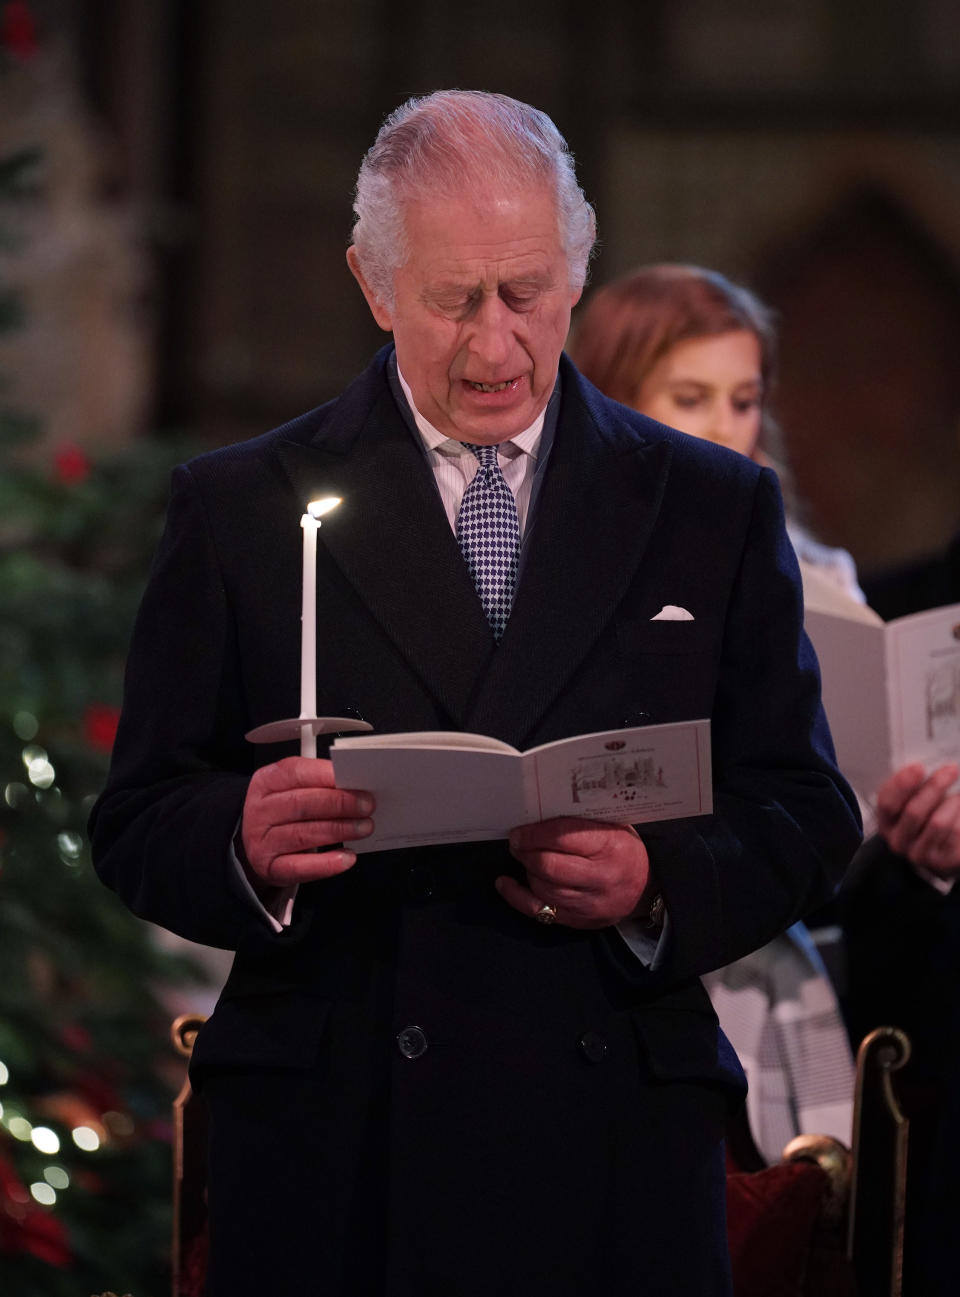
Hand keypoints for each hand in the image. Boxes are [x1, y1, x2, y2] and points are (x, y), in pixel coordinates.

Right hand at [240, 756, 373, 886]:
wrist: (258, 845)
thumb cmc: (283, 812)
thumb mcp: (292, 789)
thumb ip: (318, 783)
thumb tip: (355, 785)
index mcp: (265, 782)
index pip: (294, 773)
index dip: (326, 775)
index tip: (354, 777)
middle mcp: (260, 811)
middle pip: (301, 804)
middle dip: (340, 803)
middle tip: (367, 805)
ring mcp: (262, 842)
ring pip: (304, 835)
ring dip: (340, 830)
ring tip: (364, 827)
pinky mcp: (270, 868)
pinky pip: (300, 867)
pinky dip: (327, 864)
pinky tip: (348, 857)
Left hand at [497, 817, 653, 927]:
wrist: (646, 889)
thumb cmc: (625, 850)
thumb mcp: (615, 827)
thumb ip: (584, 820)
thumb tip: (541, 810)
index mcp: (610, 847)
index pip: (563, 838)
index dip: (535, 833)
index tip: (520, 830)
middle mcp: (600, 877)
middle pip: (548, 865)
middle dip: (526, 851)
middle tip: (517, 841)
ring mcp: (588, 903)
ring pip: (542, 887)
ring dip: (526, 869)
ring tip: (524, 856)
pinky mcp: (577, 920)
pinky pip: (538, 911)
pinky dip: (516, 896)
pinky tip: (505, 883)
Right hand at [875, 761, 959, 877]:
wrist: (938, 849)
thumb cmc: (924, 816)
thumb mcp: (910, 799)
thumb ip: (909, 784)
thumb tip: (917, 769)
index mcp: (886, 821)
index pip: (887, 803)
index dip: (902, 784)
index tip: (918, 767)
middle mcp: (898, 841)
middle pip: (914, 811)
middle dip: (934, 787)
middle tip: (951, 770)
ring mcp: (919, 854)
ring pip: (938, 823)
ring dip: (952, 803)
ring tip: (957, 797)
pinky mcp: (942, 861)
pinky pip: (955, 834)